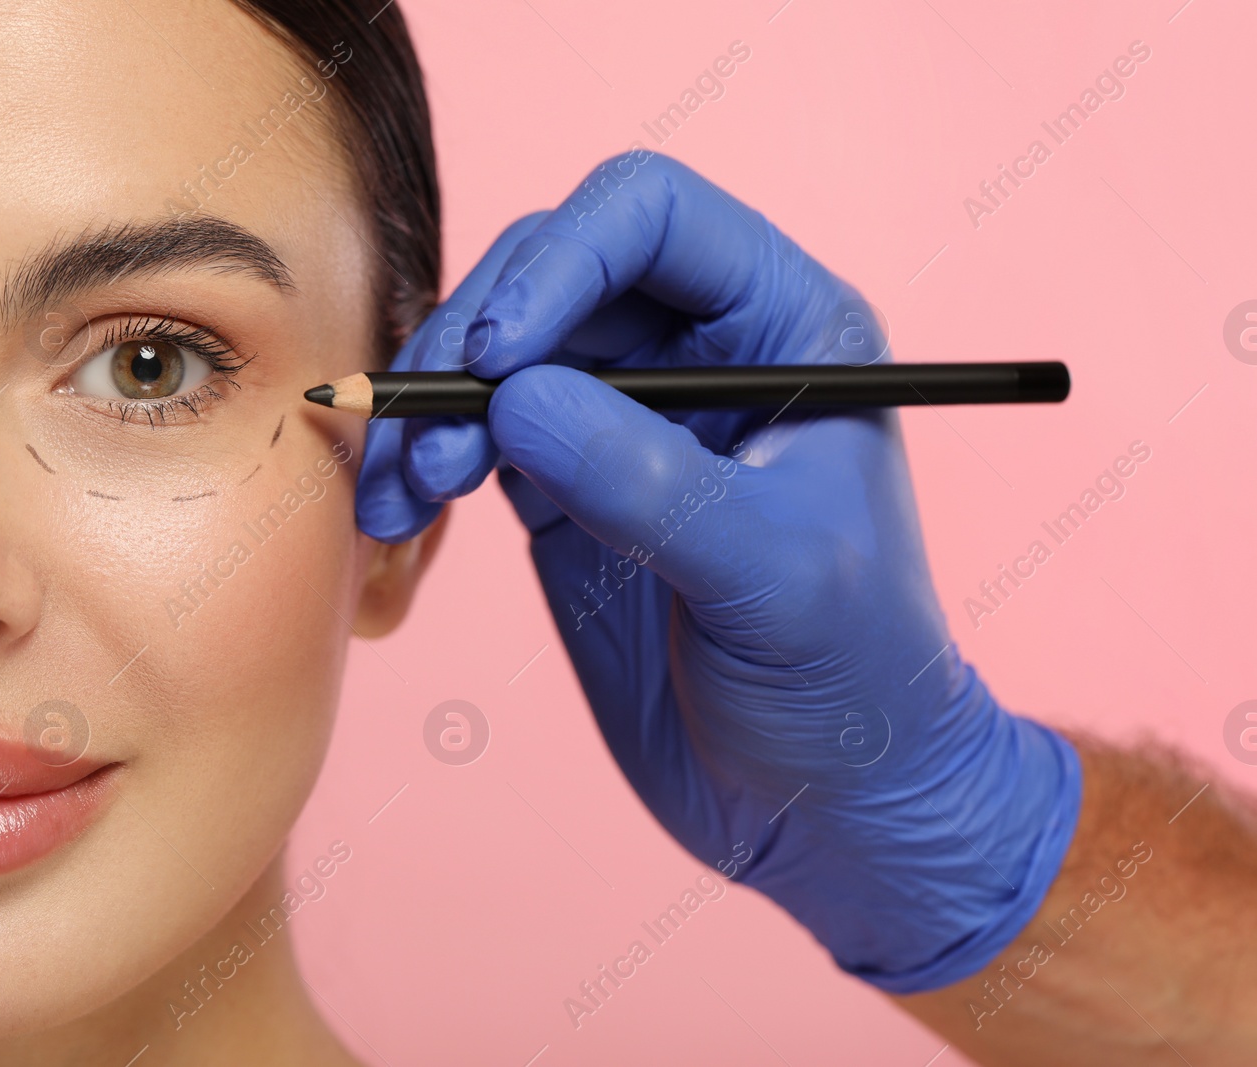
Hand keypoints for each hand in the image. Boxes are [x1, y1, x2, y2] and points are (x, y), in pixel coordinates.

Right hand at [357, 153, 1080, 990]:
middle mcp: (703, 353)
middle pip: (553, 273)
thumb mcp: (772, 576)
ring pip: (499, 353)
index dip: (561, 259)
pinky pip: (477, 436)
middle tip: (431, 444)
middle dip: (474, 343)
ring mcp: (629, 421)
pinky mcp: (571, 493)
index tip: (499, 357)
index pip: (651, 217)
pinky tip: (402, 512)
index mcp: (787, 328)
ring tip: (404, 494)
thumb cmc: (854, 685)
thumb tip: (512, 398)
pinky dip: (426, 461)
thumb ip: (648, 481)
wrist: (832, 807)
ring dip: (431, 407)